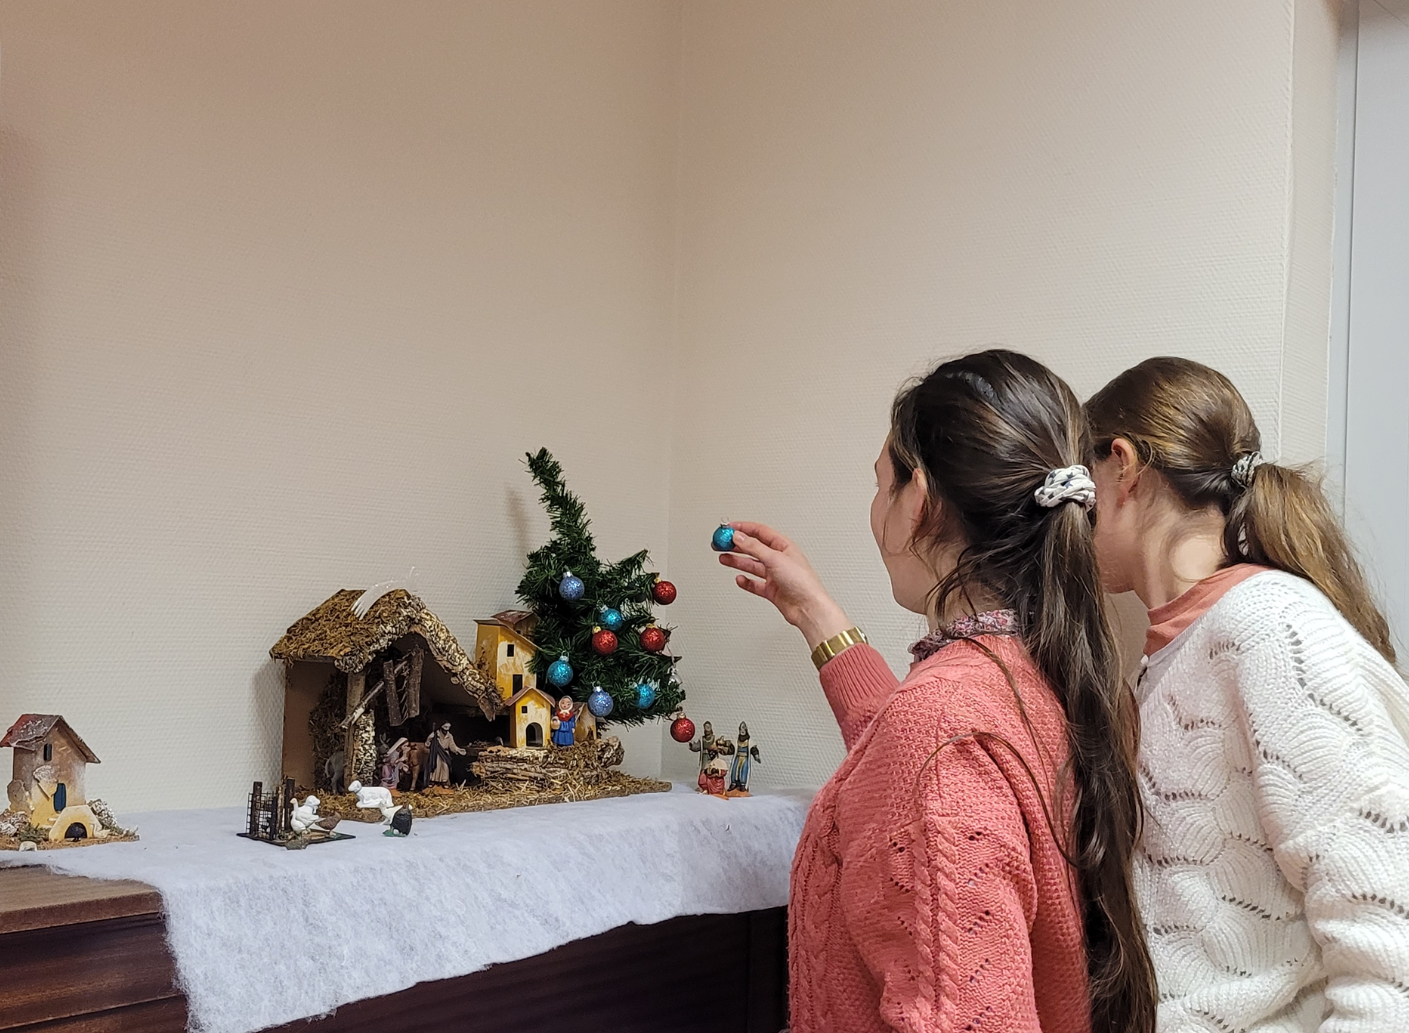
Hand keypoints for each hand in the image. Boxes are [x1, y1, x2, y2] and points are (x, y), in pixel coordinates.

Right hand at [718, 521, 853, 648]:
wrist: (808, 608)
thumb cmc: (802, 582)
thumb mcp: (775, 559)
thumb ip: (754, 547)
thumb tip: (739, 537)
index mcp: (783, 546)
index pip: (760, 532)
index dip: (742, 528)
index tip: (727, 528)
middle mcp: (779, 559)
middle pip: (753, 548)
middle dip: (736, 545)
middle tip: (720, 544)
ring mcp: (775, 575)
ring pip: (752, 565)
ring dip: (737, 561)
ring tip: (723, 558)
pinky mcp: (771, 590)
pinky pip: (754, 584)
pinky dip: (746, 581)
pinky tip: (739, 579)